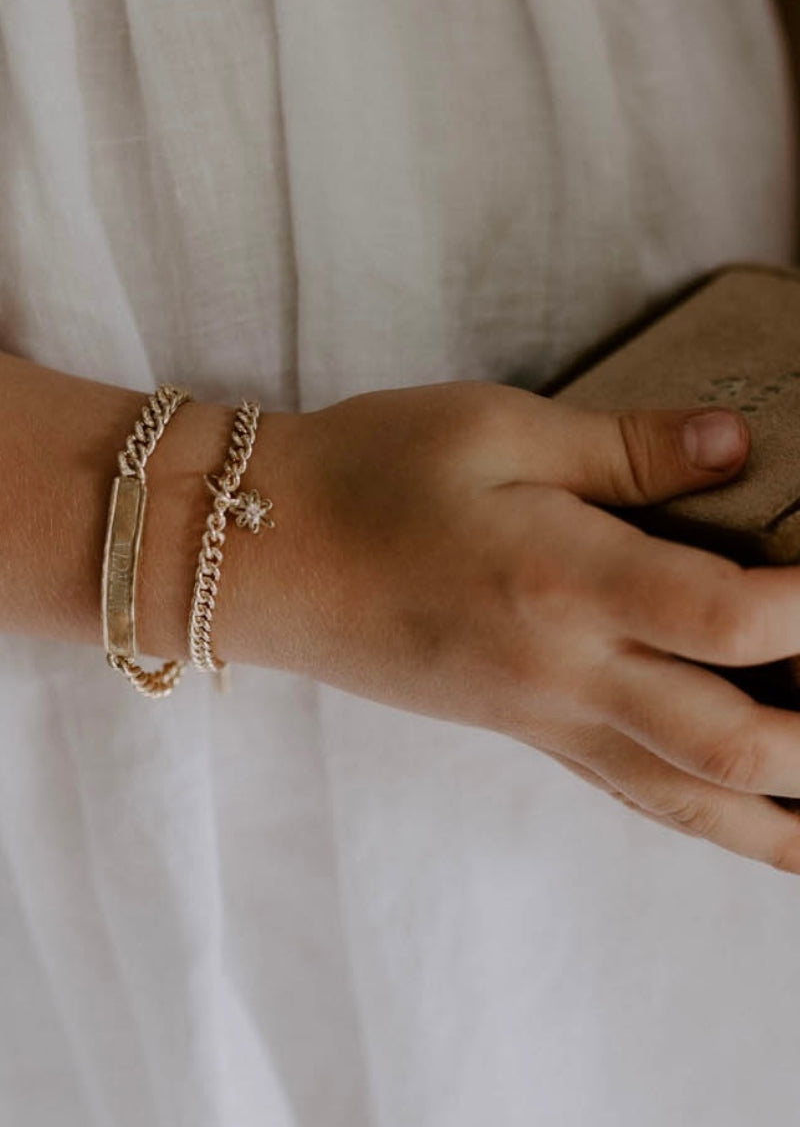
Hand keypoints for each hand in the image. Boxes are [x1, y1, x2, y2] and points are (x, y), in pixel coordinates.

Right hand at [236, 380, 799, 873]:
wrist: (268, 554)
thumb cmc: (372, 476)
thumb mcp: (497, 429)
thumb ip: (625, 447)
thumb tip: (739, 444)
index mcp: (561, 580)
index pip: (727, 616)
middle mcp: (564, 670)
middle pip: (729, 742)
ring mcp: (544, 718)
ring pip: (689, 799)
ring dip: (783, 819)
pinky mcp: (525, 732)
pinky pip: (634, 794)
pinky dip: (711, 820)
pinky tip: (754, 824)